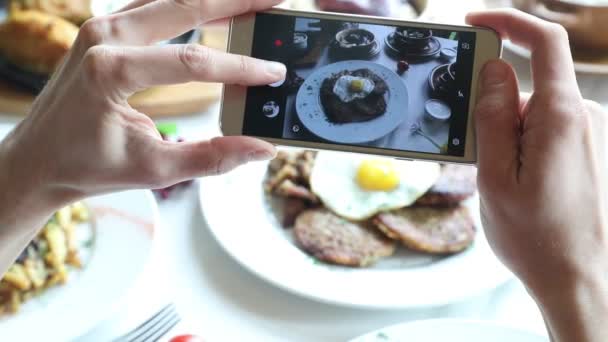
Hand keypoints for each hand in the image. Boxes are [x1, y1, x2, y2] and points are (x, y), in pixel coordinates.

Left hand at [0, 0, 284, 269]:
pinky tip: (217, 6)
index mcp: (110, 70)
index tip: (275, 71)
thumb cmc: (87, 165)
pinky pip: (155, 4)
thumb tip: (262, 148)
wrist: (38, 159)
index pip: (193, 62)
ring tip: (257, 0)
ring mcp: (102, 25)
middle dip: (238, 2)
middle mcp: (104, 36)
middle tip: (278, 0)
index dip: (240, 67)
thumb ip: (212, 157)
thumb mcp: (153, 168)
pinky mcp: (106, 27)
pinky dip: (190, 5)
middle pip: (185, 6)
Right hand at [468, 9, 607, 340]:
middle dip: (494, 107)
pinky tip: (518, 183)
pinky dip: (524, 144)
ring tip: (501, 181)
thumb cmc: (536, 236)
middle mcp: (585, 118)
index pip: (544, 42)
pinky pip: (548, 130)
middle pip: (529, 85)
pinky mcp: (590, 151)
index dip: (508, 21)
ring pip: (535, 112)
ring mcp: (591, 135)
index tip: (476, 23)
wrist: (582, 278)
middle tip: (477, 152)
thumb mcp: (494, 177)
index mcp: (561, 118)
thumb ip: (492, 118)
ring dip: (508, 133)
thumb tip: (493, 71)